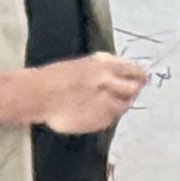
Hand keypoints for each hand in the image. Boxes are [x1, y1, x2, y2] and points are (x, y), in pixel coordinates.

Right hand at [27, 53, 148, 133]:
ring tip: (103, 105)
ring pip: (125, 104)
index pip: (134, 70)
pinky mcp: (102, 118)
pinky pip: (112, 118)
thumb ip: (105, 70)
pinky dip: (107, 116)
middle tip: (126, 95)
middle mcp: (109, 79)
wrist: (38, 94)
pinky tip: (93, 113)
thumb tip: (123, 77)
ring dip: (119, 105)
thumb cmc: (55, 78)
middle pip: (135, 87)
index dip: (139, 76)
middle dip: (133, 91)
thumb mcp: (83, 65)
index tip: (142, 79)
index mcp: (104, 62)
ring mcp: (107, 99)